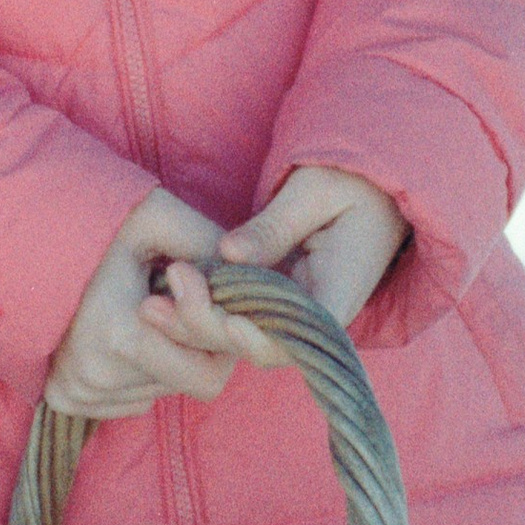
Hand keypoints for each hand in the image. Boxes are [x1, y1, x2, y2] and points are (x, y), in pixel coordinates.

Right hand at [43, 188, 236, 419]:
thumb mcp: (156, 216)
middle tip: (170, 295)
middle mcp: (95, 375)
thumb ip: (210, 244)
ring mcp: (75, 390)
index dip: (215, 333)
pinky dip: (137, 371)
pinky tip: (118, 329)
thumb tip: (254, 278)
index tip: (186, 283)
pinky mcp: (62, 397)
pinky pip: (128, 401)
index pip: (209, 376)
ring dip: (165, 355)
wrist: (17, 236)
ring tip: (138, 306)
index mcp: (120, 335)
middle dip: (192, 343)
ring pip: (159, 392)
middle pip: (185, 383)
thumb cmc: (93, 221)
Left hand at [179, 166, 408, 345]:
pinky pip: (240, 317)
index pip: (297, 336)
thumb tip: (228, 253)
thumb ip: (274, 225)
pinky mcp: (277, 302)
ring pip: (243, 336)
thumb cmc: (352, 180)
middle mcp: (317, 316)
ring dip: (197, 323)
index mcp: (339, 294)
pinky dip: (205, 309)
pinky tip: (166, 297)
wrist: (375, 188)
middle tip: (161, 298)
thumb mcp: (315, 190)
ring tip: (149, 302)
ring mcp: (296, 313)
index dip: (257, 337)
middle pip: (259, 343)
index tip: (223, 322)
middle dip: (208, 328)